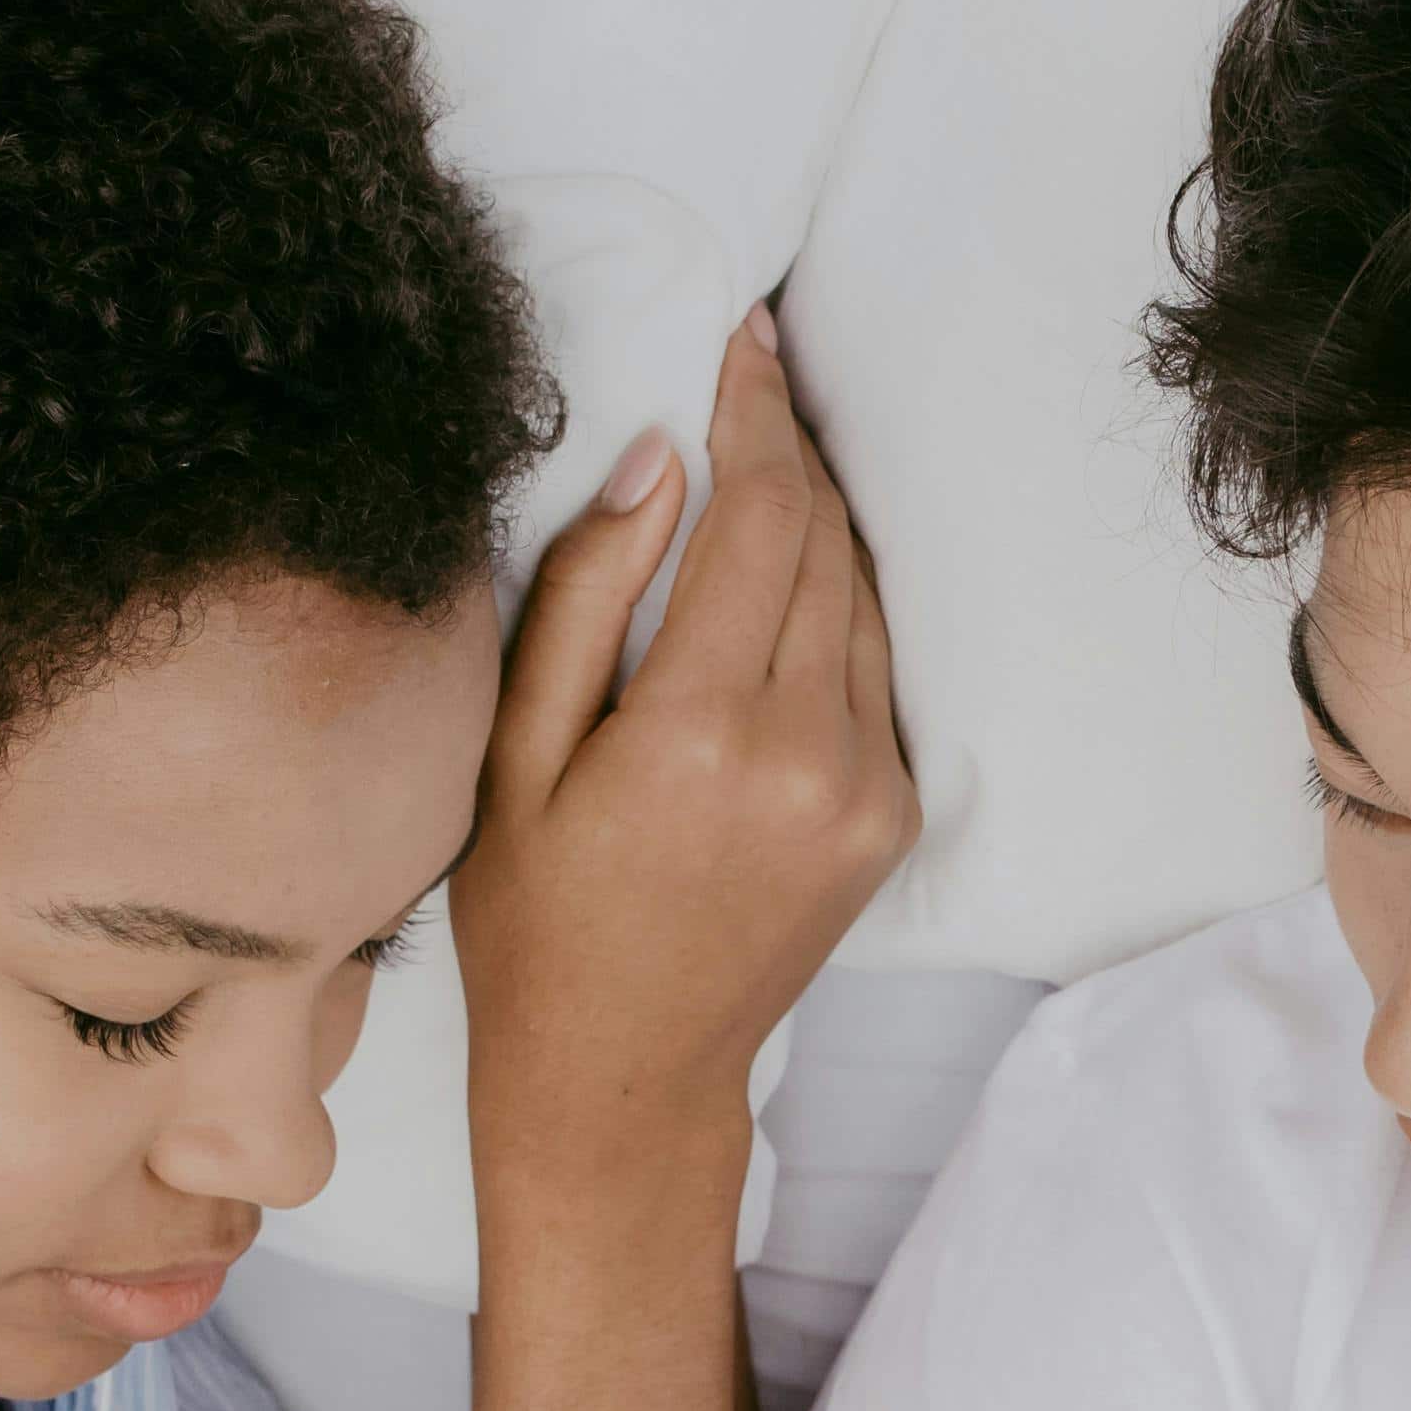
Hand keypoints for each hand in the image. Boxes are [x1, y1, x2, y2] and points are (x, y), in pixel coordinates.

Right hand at [451, 308, 916, 1177]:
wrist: (625, 1076)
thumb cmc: (536, 918)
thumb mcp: (516, 754)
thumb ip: (585, 597)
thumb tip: (654, 457)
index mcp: (703, 730)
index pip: (761, 515)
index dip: (753, 410)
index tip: (741, 334)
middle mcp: (810, 753)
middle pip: (825, 539)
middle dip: (788, 445)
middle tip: (750, 369)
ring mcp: (867, 789)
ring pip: (864, 595)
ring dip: (819, 517)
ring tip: (765, 454)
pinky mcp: (894, 815)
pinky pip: (876, 668)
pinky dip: (837, 604)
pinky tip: (785, 576)